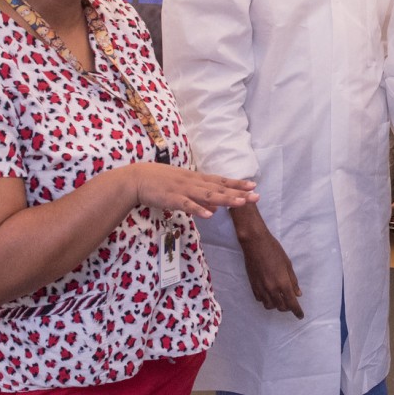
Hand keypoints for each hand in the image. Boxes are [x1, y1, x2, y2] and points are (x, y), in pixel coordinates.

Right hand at [130, 163, 257, 217]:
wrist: (136, 179)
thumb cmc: (159, 181)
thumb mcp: (182, 186)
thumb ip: (198, 196)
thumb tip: (214, 208)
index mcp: (196, 179)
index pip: (221, 181)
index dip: (237, 183)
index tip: (254, 185)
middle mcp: (194, 182)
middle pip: (220, 188)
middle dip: (239, 192)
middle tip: (256, 196)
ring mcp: (184, 190)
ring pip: (208, 195)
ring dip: (225, 199)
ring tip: (240, 203)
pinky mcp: (172, 198)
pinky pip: (187, 205)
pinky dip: (198, 209)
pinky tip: (210, 215)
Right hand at [235, 220, 304, 319]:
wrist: (255, 244)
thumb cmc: (274, 251)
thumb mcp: (288, 264)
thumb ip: (293, 281)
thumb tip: (298, 294)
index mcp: (283, 283)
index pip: (292, 303)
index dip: (297, 311)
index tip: (300, 316)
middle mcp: (271, 289)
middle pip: (280, 307)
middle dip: (287, 308)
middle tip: (291, 303)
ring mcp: (261, 288)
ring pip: (269, 306)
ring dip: (276, 305)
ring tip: (279, 298)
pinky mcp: (253, 286)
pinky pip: (260, 299)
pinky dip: (266, 300)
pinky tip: (269, 293)